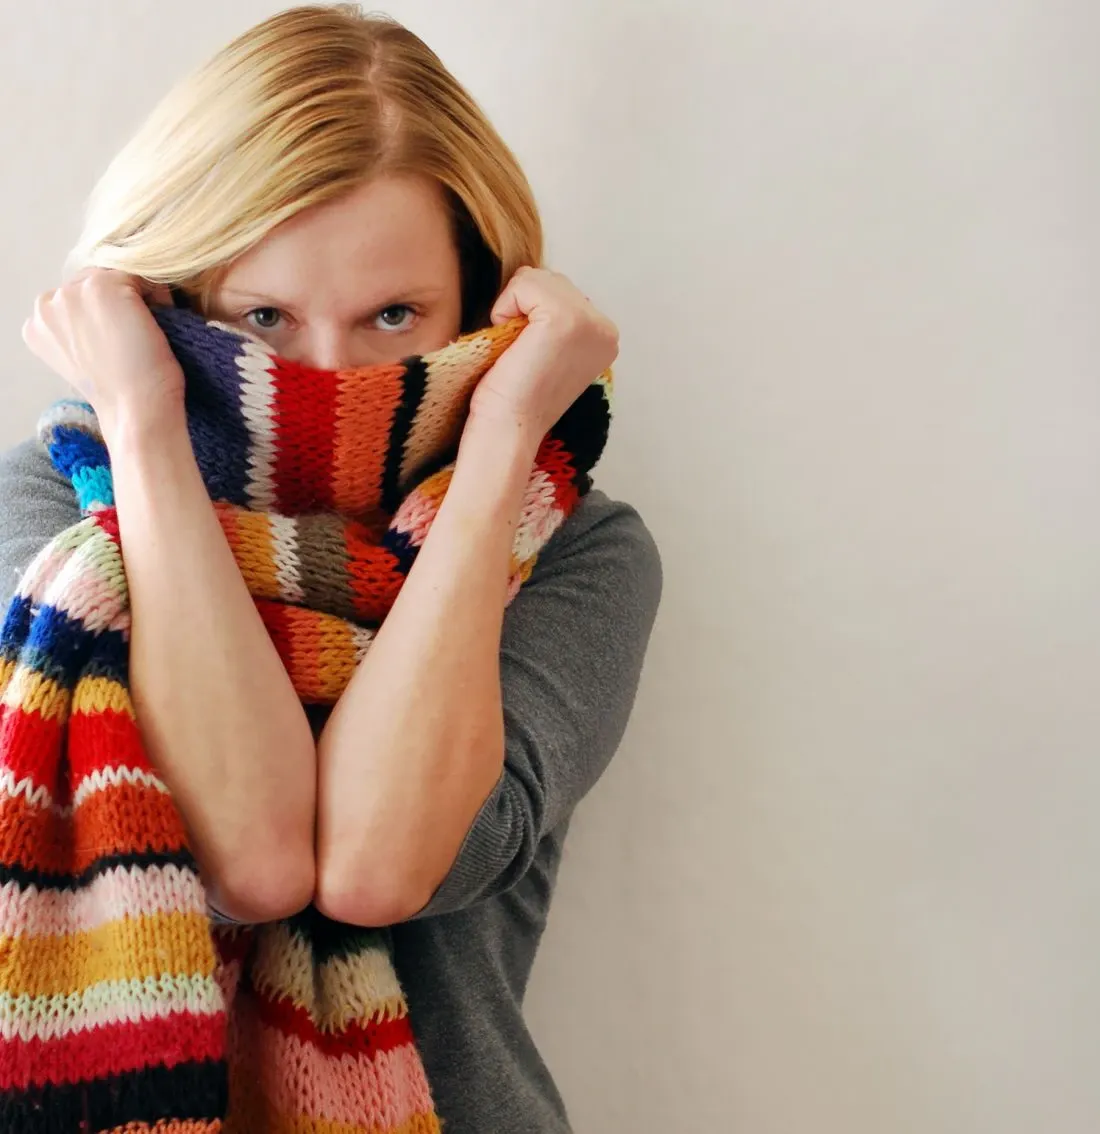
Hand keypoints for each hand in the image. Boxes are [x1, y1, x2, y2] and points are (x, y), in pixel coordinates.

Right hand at [22, 267, 184, 441]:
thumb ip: (79, 327)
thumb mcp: (85, 357)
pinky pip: (142, 276)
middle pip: (94, 280)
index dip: (106, 313)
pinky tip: (155, 327)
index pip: (76, 297)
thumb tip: (104, 306)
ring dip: (137, 297)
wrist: (136, 409)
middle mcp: (46, 303)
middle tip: (137, 335)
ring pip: (116, 276)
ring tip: (145, 332)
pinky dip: (158, 297)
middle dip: (120, 301)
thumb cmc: (121, 391)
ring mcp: (73, 291)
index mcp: (36, 324)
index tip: (121, 339)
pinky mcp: (104, 286)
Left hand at [471, 266, 618, 440]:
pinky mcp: (566, 318)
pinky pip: (523, 283)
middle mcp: (606, 329)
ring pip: (537, 278)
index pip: (559, 291)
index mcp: (605, 337)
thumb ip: (554, 317)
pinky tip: (512, 344)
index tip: (532, 356)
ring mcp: (590, 322)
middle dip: (524, 308)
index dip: (531, 316)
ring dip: (513, 309)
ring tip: (518, 349)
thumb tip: (534, 279)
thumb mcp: (548, 348)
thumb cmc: (514, 393)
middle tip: (522, 353)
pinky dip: (504, 309)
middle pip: (550, 280)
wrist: (507, 427)